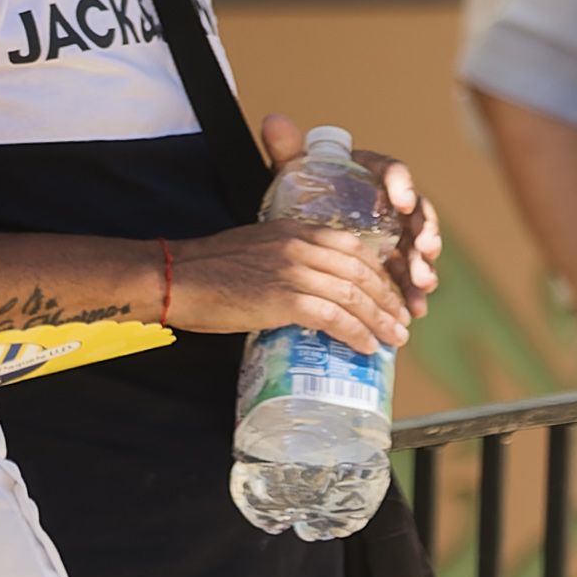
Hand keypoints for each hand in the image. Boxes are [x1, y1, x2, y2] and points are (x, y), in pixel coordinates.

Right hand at [163, 218, 413, 350]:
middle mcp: (300, 246)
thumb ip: (286, 258)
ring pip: (353, 296)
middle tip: (400, 322)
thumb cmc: (209, 269)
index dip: (379, 273)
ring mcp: (294, 271)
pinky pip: (334, 318)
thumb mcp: (256, 248)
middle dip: (387, 300)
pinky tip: (366, 347)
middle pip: (361, 272)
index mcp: (295, 229)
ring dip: (380, 321)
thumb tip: (308, 289)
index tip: (388, 294)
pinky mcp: (285, 299)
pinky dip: (356, 334)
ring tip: (393, 340)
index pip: (353, 247)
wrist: (176, 277)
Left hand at [255, 114, 441, 320]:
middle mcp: (392, 202)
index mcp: (372, 173)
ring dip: (424, 266)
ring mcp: (397, 233)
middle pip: (417, 213)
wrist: (300, 228)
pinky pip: (409, 276)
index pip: (392, 171)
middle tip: (424, 248)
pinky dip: (413, 292)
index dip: (402, 184)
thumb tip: (274, 121)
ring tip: (422, 284)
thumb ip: (286, 149)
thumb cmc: (301, 193)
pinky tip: (415, 309)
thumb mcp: (293, 173)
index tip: (402, 201)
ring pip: (418, 248)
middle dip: (425, 231)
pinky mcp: (394, 262)